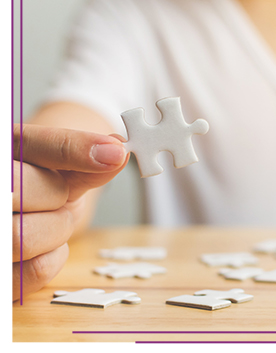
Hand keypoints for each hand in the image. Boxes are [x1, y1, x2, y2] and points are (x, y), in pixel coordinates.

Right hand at [12, 124, 127, 300]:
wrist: (21, 207)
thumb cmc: (33, 180)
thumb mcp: (49, 161)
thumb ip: (77, 154)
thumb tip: (115, 150)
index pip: (29, 145)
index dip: (74, 150)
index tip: (115, 154)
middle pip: (20, 191)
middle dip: (56, 195)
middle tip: (56, 196)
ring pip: (24, 238)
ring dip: (56, 228)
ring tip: (48, 219)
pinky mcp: (1, 279)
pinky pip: (36, 271)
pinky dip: (54, 256)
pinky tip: (45, 243)